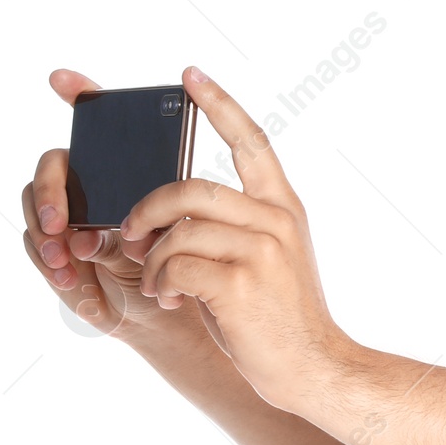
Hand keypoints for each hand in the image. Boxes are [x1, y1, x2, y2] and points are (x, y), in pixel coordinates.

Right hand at [21, 68, 202, 341]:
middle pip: (54, 166)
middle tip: (60, 220)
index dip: (80, 95)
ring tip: (69, 258)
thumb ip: (174, 209)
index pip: (98, 129)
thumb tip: (165, 196)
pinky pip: (37, 248)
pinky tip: (69, 278)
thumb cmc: (191, 269)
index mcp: (128, 177)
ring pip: (36, 208)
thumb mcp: (189, 234)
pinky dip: (50, 263)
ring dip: (46, 233)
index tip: (62, 77)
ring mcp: (72, 221)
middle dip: (49, 190)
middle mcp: (93, 191)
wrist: (179, 319)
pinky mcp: (62, 255)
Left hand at [122, 66, 353, 410]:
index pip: (251, 141)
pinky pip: (176, 265)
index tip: (189, 76)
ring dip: (152, 260)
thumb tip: (165, 217)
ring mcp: (261, 250)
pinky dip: (161, 283)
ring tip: (158, 285)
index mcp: (283, 209)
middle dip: (146, 209)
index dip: (218, 105)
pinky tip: (171, 301)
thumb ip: (231, 229)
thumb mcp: (267, 260)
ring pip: (177, 230)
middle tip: (130, 236)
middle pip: (190, 186)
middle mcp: (276, 220)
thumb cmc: (280, 320)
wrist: (315, 368)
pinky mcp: (241, 283)